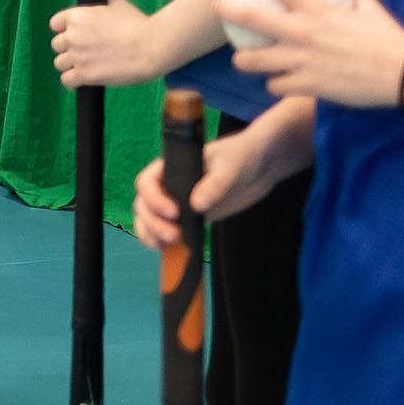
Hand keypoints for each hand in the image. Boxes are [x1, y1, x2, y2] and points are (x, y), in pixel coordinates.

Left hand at [49, 0, 161, 89]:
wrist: (152, 46)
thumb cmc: (139, 25)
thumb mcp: (119, 5)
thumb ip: (104, 6)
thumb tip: (106, 6)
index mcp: (76, 16)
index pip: (55, 24)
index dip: (65, 30)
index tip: (75, 35)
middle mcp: (72, 35)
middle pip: (57, 45)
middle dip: (69, 48)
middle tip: (85, 52)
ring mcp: (77, 56)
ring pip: (59, 63)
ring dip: (70, 65)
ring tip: (85, 66)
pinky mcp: (84, 74)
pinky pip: (66, 80)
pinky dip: (72, 81)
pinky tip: (81, 80)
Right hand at [131, 124, 303, 248]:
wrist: (259, 166)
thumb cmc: (240, 156)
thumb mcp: (229, 166)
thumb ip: (213, 184)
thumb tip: (196, 206)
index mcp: (171, 167)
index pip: (147, 182)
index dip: (154, 199)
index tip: (174, 212)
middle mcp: (169, 185)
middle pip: (144, 205)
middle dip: (153, 222)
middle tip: (174, 235)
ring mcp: (179, 202)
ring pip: (150, 219)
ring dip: (152, 234)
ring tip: (168, 244)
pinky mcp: (192, 217)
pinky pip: (168, 229)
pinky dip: (163, 241)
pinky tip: (171, 249)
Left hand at [232, 0, 403, 109]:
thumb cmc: (390, 38)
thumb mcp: (371, 9)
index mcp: (318, 9)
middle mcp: (303, 32)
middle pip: (252, 19)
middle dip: (229, 12)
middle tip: (218, 8)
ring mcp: (302, 60)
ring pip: (254, 61)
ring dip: (245, 61)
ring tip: (243, 60)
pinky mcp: (307, 85)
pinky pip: (277, 86)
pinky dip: (276, 85)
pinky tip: (279, 84)